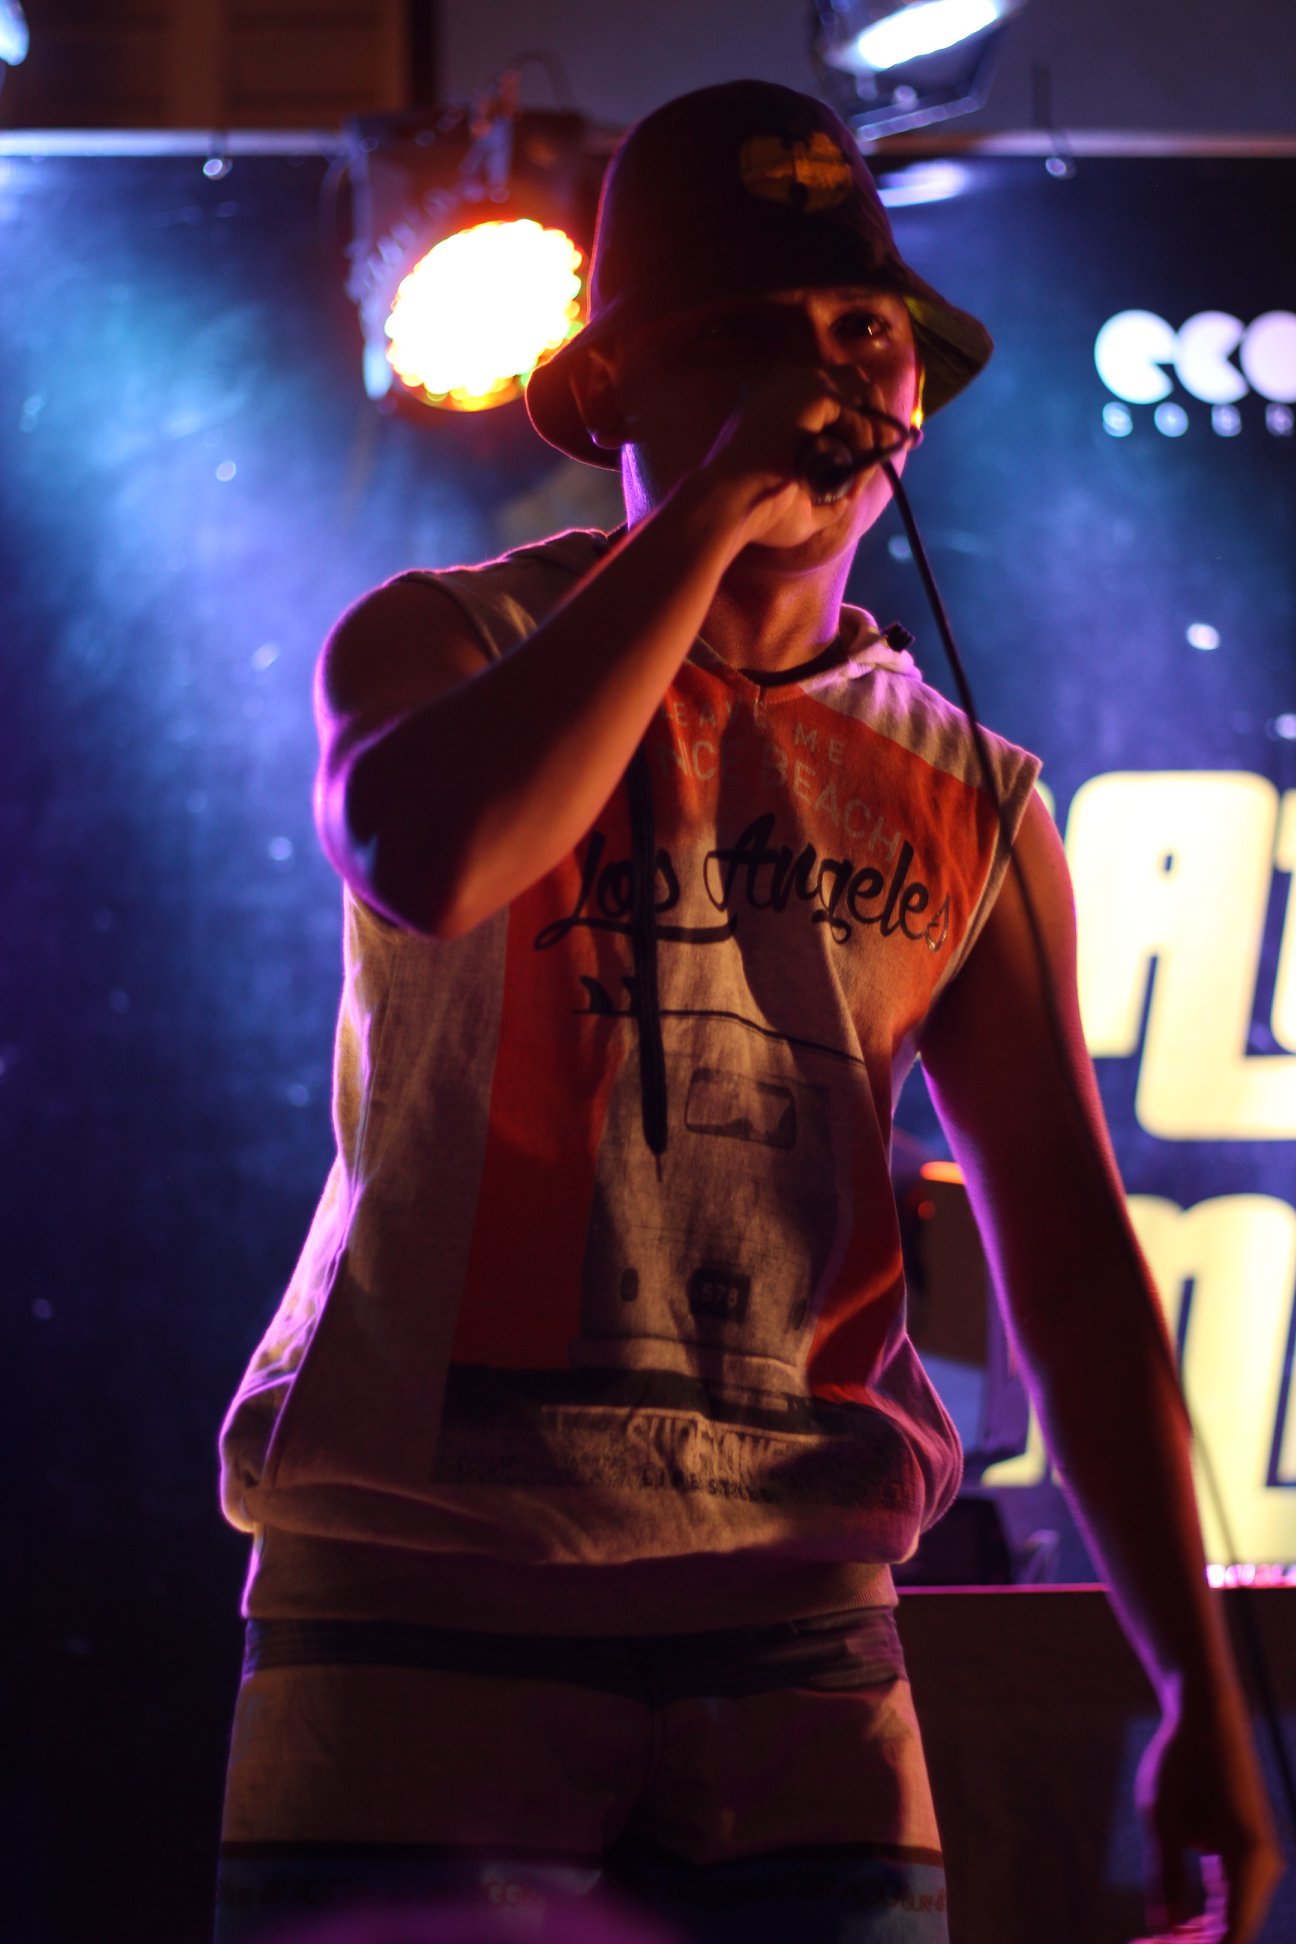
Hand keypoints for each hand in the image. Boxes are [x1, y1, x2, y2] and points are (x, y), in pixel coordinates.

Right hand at [696, 363, 899, 554]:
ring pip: (862, 393)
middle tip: (880, 454)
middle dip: (875, 415)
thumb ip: (824, 494)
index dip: (858, 417)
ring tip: (868, 468)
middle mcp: (790, 384)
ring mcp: (801, 383)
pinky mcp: (814, 394)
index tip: (870, 453)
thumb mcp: (797, 501)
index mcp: (780, 402)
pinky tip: (854, 473)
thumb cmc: (756, 510)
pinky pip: (858, 415)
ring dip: (874, 431)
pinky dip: (865, 443)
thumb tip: (849, 496)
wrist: (729, 505)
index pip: (833, 391)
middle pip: (854, 380)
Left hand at [1134, 1692, 1282, 1943]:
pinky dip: (1206, 1910)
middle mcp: (1264, 1866)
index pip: (1232, 1939)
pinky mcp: (1248, 1848)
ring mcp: (1259, 1858)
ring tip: (1155, 1940)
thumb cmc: (1181, 1763)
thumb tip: (1164, 1933)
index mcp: (1248, 1863)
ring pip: (1234, 1915)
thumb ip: (1165, 1882)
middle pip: (1234, 1931)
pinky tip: (1176, 1919)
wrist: (1207, 1715)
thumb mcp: (1163, 1823)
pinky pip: (1232, 1893)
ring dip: (1199, 1933)